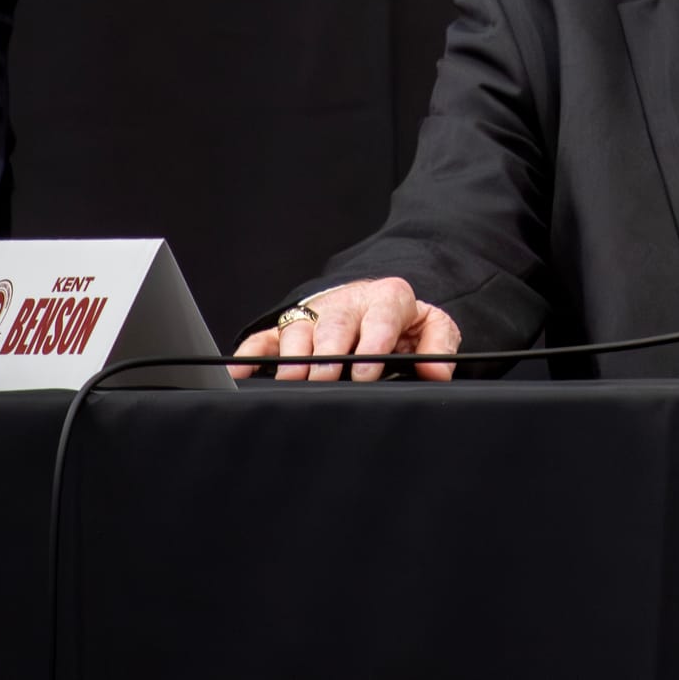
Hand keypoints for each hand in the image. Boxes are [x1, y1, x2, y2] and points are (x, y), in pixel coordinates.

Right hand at [227, 278, 461, 381]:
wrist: (377, 304)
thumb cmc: (403, 323)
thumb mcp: (431, 327)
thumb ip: (439, 346)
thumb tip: (437, 372)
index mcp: (387, 299)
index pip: (381, 316)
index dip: (373, 342)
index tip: (365, 370)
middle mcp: (348, 304)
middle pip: (334, 324)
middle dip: (327, 353)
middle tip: (323, 379)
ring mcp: (315, 316)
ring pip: (299, 330)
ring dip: (294, 356)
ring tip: (292, 380)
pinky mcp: (288, 329)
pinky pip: (264, 340)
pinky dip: (250, 355)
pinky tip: (239, 373)